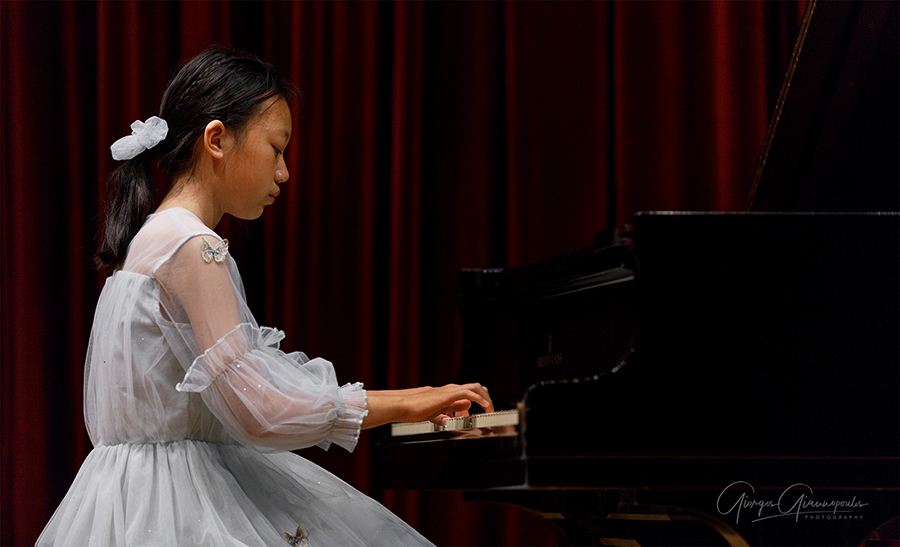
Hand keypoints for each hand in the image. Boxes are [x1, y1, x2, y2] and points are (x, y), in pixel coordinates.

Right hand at [361, 383, 492, 429]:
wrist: (401, 405)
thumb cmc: (412, 409)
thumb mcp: (433, 413)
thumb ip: (443, 413)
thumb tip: (451, 416)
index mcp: (445, 394)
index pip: (466, 393)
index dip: (476, 401)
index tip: (481, 412)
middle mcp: (449, 390)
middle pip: (474, 387)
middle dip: (485, 397)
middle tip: (490, 410)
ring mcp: (448, 391)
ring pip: (474, 387)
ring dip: (485, 398)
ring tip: (490, 409)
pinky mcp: (447, 394)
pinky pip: (468, 393)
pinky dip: (479, 399)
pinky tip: (485, 407)